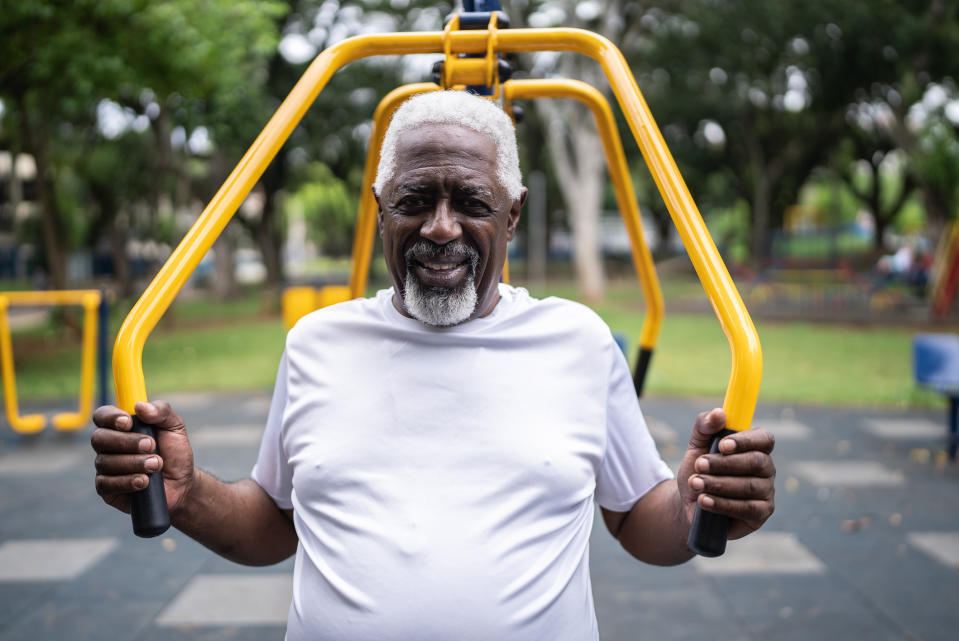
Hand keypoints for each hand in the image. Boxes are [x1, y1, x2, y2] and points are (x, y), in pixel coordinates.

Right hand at [91, 401, 195, 515]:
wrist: (182, 483)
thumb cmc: (175, 452)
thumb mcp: (175, 426)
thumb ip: (162, 411)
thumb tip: (140, 406)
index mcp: (121, 426)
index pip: (102, 415)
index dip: (110, 417)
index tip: (128, 422)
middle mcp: (108, 445)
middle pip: (99, 438)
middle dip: (127, 442)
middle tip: (151, 446)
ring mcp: (105, 467)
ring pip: (105, 462)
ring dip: (134, 463)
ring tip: (157, 465)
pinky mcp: (106, 489)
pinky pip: (105, 484)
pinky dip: (127, 481)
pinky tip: (144, 481)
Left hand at [677, 408, 775, 539]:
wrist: (688, 503)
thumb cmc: (698, 470)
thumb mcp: (696, 445)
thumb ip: (704, 426)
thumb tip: (719, 413)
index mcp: (755, 447)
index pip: (765, 438)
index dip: (746, 440)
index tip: (722, 445)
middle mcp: (766, 468)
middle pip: (756, 462)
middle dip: (724, 464)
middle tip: (699, 465)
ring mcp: (766, 492)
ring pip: (749, 486)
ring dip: (718, 484)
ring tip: (695, 483)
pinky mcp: (761, 514)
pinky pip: (747, 508)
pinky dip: (722, 504)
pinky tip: (704, 501)